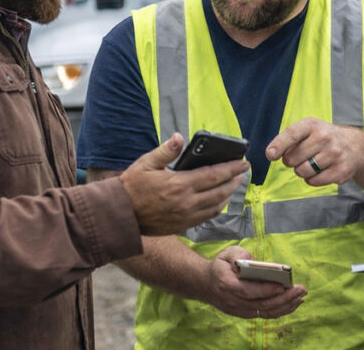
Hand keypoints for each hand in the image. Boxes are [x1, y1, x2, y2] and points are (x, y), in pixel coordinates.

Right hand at [120, 133, 249, 235]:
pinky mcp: (182, 225)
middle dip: (234, 180)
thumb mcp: (146, 163)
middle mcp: (186, 202)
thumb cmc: (131, 186)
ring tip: (234, 184)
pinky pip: (206, 217)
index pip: (213, 175)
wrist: (120, 215)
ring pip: (216, 206)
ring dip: (228, 194)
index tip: (243, 162)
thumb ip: (166, 151)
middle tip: (243, 171)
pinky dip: (217, 208)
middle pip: (220, 191)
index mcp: (179, 184)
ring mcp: (185, 216)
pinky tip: (220, 201)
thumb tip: (179, 137)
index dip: (231, 168)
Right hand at [200, 246, 306, 318]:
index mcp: (227, 284)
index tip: (282, 286)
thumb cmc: (220, 266)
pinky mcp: (245, 314)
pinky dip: (281, 310)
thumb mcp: (226, 254)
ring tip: (301, 297)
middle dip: (283, 298)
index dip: (266, 290)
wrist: (206, 284)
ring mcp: (239, 310)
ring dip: (285, 305)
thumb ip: (238, 255)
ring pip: (265, 312)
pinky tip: (293, 303)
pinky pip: (265, 315)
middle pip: (261, 304)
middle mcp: (234, 301)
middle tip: (300, 290)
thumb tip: (252, 260)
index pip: (248, 291)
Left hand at [266, 118, 363, 185]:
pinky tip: (320, 170)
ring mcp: (334, 154)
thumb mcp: (308, 130)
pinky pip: (313, 181)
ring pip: (302, 172)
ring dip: (301, 171)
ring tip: (312, 163)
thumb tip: (271, 153)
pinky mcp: (340, 171)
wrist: (354, 146)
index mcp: (313, 125)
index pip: (292, 134)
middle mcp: (325, 137)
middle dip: (291, 161)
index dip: (279, 145)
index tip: (270, 155)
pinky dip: (312, 179)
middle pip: (293, 158)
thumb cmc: (323, 138)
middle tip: (301, 156)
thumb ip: (289, 138)